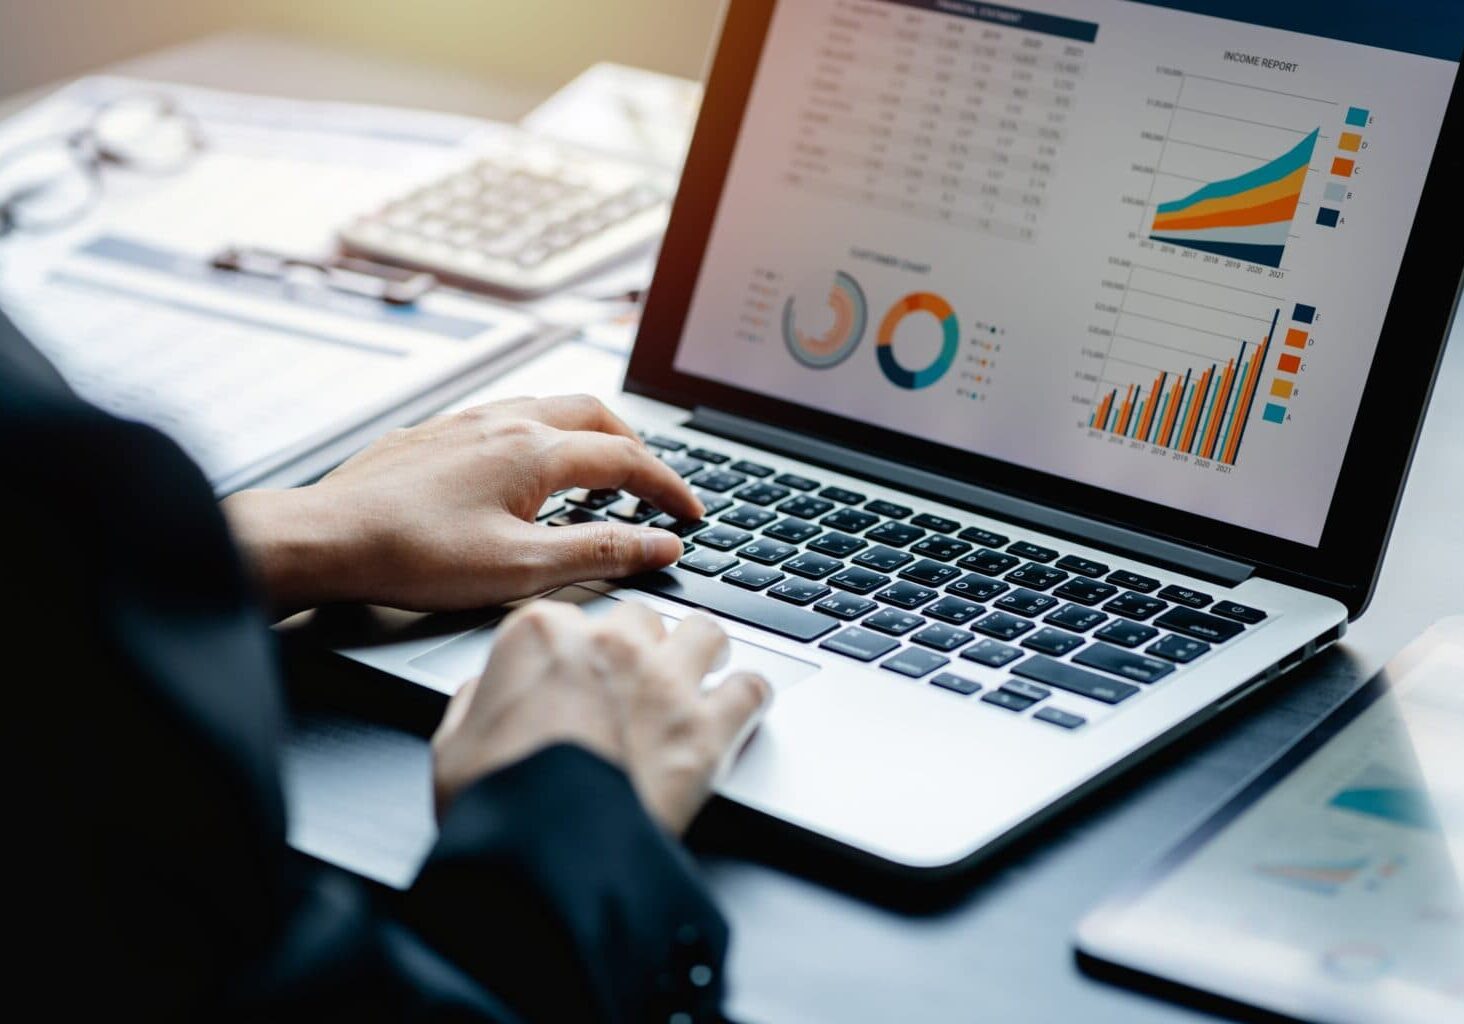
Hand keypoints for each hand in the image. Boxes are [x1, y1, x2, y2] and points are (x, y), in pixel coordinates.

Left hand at [221, 395, 703, 613]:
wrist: (327, 538)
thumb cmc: (414, 556)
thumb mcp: (522, 569)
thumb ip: (600, 552)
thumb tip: (660, 545)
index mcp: (535, 452)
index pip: (627, 461)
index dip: (668, 489)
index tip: (690, 515)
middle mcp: (506, 423)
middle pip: (597, 417)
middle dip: (638, 449)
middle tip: (655, 487)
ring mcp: (468, 422)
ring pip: (551, 409)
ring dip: (591, 436)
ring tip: (602, 476)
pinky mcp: (436, 433)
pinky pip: (510, 416)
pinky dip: (546, 436)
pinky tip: (530, 470)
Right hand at [432, 601, 770, 833]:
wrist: (543, 858)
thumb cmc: (496, 803)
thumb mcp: (454, 743)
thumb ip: (479, 702)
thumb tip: (490, 694)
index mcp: (542, 635)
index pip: (568, 618)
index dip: (574, 651)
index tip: (576, 672)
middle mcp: (610, 644)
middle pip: (640, 619)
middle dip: (640, 645)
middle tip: (636, 679)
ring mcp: (665, 683)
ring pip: (705, 633)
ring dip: (703, 652)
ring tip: (702, 673)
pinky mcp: (707, 730)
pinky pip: (751, 690)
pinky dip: (749, 699)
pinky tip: (742, 710)